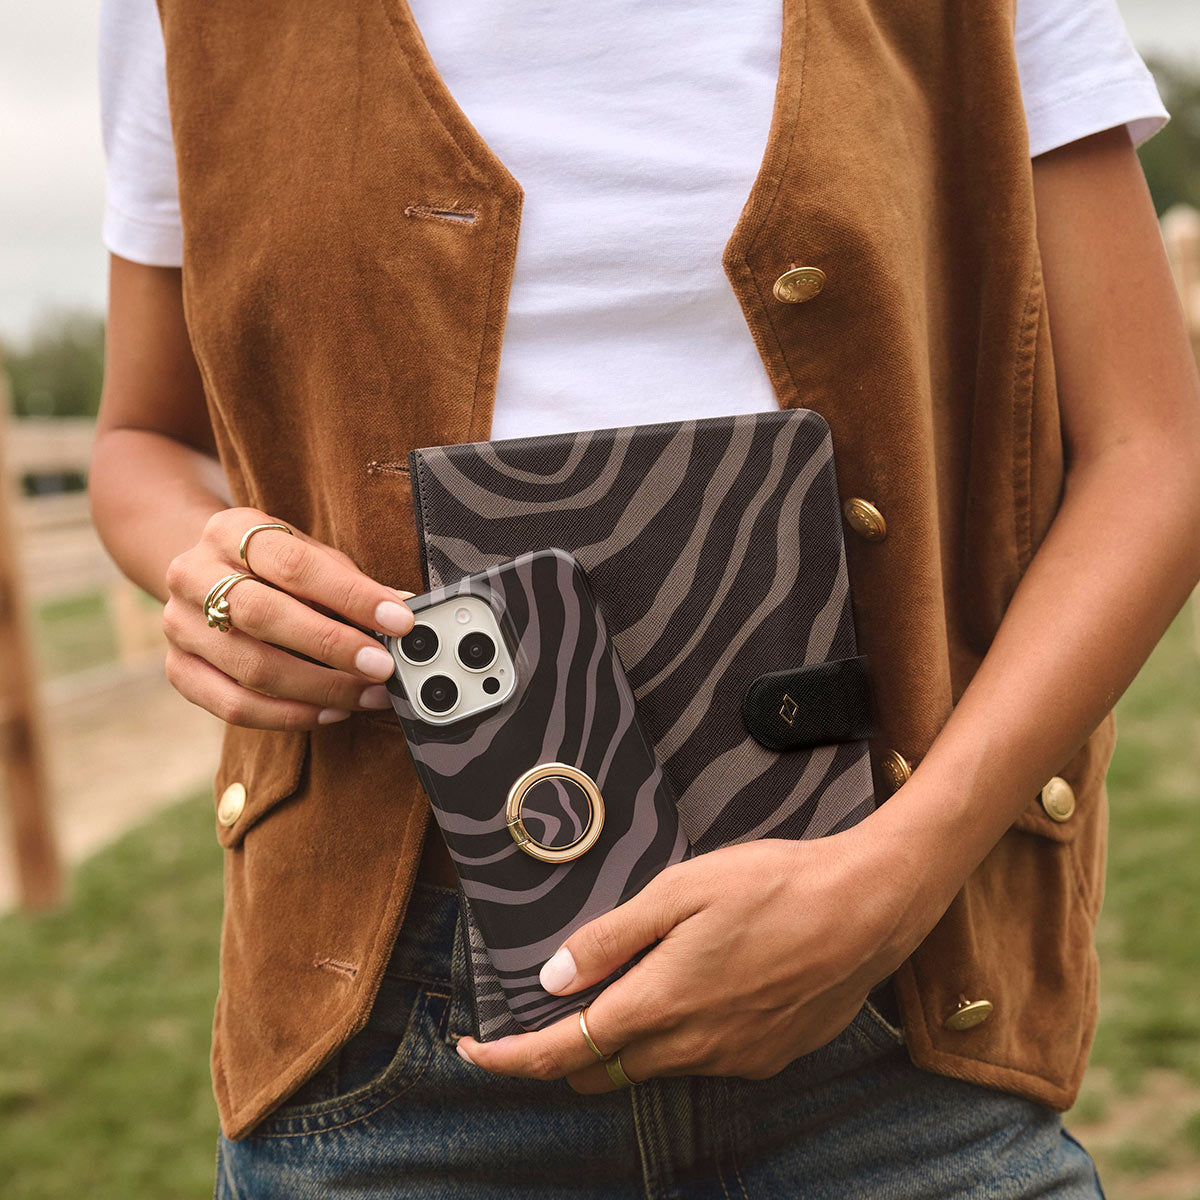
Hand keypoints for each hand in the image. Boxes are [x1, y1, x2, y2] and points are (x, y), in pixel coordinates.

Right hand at [163, 506, 414, 728]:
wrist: (209, 576)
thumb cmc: (277, 569)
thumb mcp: (312, 558)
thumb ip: (353, 585)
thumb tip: (407, 610)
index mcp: (231, 530)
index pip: (294, 563)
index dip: (351, 596)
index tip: (399, 621)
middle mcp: (193, 573)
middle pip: (265, 615)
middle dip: (333, 645)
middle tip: (383, 666)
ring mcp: (179, 625)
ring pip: (253, 667)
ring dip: (321, 688)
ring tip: (368, 695)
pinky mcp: (178, 670)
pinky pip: (234, 705)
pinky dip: (289, 716)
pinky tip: (331, 712)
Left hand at [456, 826, 940, 1091]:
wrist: (867, 908)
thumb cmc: (774, 886)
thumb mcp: (680, 891)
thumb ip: (613, 938)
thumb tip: (553, 979)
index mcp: (658, 1003)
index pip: (561, 1052)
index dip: (510, 1059)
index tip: (475, 1053)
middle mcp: (691, 1047)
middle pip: (601, 1070)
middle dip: (564, 1050)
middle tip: (554, 1006)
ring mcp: (732, 1059)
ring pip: (651, 1066)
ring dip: (625, 1040)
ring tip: (636, 979)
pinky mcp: (766, 1058)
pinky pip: (700, 1058)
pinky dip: (678, 1035)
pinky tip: (700, 985)